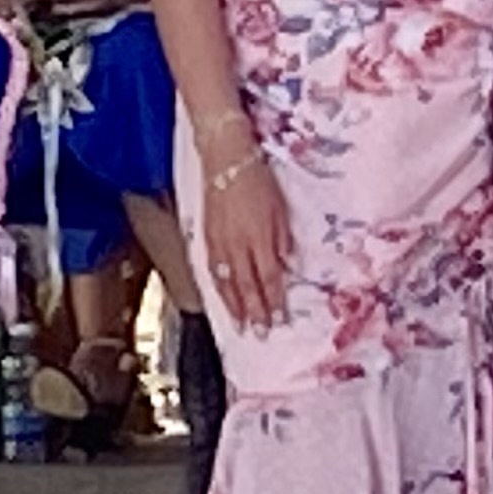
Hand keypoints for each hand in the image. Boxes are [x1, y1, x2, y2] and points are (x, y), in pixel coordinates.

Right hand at [197, 139, 294, 332]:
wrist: (226, 160)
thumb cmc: (258, 180)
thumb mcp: (280, 209)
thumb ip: (282, 240)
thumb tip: (285, 266)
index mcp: (260, 238)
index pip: (269, 278)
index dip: (273, 301)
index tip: (279, 320)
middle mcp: (238, 245)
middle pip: (246, 286)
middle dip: (254, 312)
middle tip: (259, 333)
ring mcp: (219, 242)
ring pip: (226, 283)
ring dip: (234, 306)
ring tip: (240, 325)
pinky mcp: (206, 237)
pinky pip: (212, 270)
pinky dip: (218, 288)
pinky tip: (222, 298)